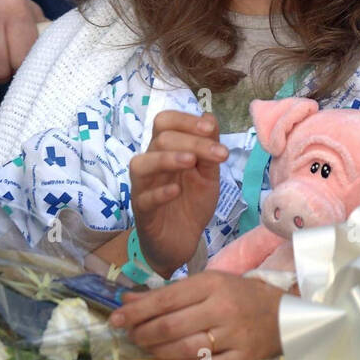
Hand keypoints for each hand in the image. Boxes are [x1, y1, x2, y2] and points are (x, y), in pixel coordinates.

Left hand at [109, 270, 283, 359]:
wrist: (285, 314)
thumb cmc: (239, 294)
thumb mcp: (207, 283)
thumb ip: (168, 293)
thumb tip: (127, 300)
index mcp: (211, 284)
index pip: (166, 299)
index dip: (137, 311)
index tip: (114, 318)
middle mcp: (221, 308)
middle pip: (172, 325)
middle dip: (144, 333)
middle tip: (131, 336)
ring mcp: (233, 335)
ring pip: (186, 348)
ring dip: (160, 351)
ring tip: (149, 349)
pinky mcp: (242, 358)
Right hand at [130, 111, 227, 278]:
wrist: (182, 242)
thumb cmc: (191, 203)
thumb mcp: (208, 175)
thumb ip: (209, 149)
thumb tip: (209, 117)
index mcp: (166, 150)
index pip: (165, 122)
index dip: (185, 120)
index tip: (210, 129)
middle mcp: (151, 164)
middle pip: (160, 139)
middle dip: (191, 141)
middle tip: (218, 153)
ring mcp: (143, 188)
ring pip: (141, 164)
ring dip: (167, 159)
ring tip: (192, 162)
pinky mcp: (142, 212)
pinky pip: (144, 198)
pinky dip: (160, 193)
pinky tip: (177, 191)